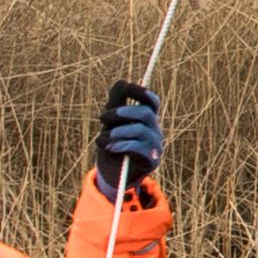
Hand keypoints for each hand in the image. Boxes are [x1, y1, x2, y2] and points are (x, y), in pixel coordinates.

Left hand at [96, 81, 163, 195]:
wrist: (111, 175)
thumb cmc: (111, 146)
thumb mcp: (109, 124)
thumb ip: (115, 104)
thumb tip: (121, 82)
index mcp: (146, 118)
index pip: (152, 101)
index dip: (141, 92)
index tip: (126, 88)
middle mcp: (154, 130)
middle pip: (145, 113)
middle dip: (122, 112)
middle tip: (102, 117)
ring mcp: (155, 145)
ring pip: (141, 130)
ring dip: (120, 131)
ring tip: (104, 137)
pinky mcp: (152, 161)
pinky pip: (141, 148)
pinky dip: (123, 145)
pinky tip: (110, 147)